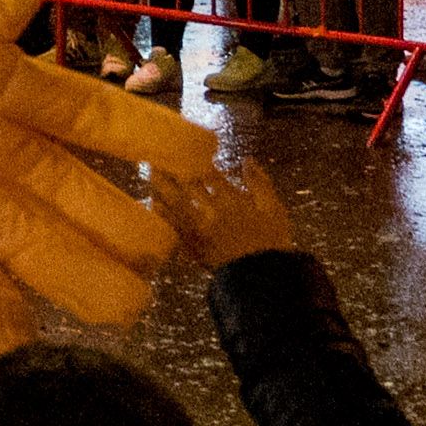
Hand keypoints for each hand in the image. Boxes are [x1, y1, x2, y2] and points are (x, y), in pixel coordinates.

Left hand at [146, 143, 299, 268]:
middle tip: (157, 154)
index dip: (195, 159)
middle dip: (172, 168)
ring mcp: (201, 230)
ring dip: (162, 186)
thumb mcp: (274, 209)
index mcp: (233, 200)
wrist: (262, 277)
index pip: (209, 174)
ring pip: (176, 203)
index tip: (183, 148)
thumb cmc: (271, 241)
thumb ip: (260, 183)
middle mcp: (212, 212)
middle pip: (187, 185)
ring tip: (150, 172)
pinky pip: (174, 226)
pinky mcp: (194, 246)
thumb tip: (247, 160)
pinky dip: (163, 213)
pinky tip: (153, 203)